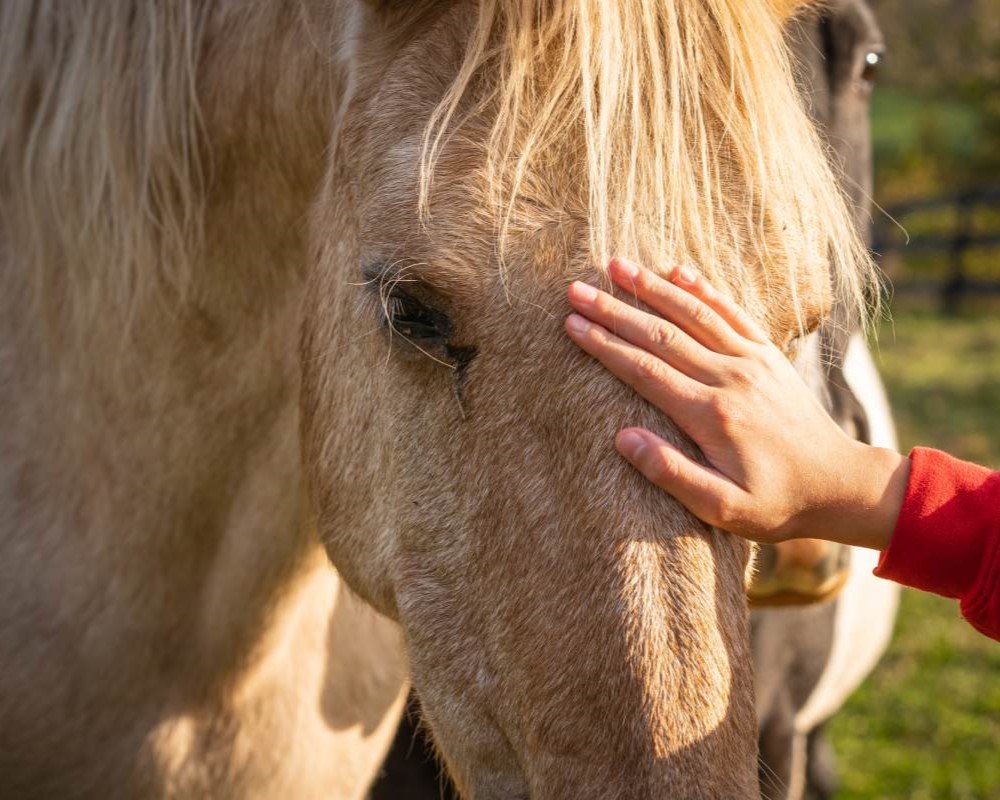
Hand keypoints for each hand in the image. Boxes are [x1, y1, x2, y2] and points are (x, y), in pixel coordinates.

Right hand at [563, 258, 908, 548]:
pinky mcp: (768, 355)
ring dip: (652, 287)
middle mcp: (730, 378)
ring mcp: (752, 361)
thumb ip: (671, 474)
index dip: (605, 346)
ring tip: (616, 265)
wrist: (839, 484)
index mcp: (711, 415)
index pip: (645, 371)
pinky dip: (703, 289)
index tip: (573, 325)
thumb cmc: (776, 503)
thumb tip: (623, 438)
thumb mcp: (722, 508)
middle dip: (615, 310)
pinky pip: (731, 313)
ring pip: (693, 314)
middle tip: (577, 289)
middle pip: (661, 335)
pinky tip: (678, 270)